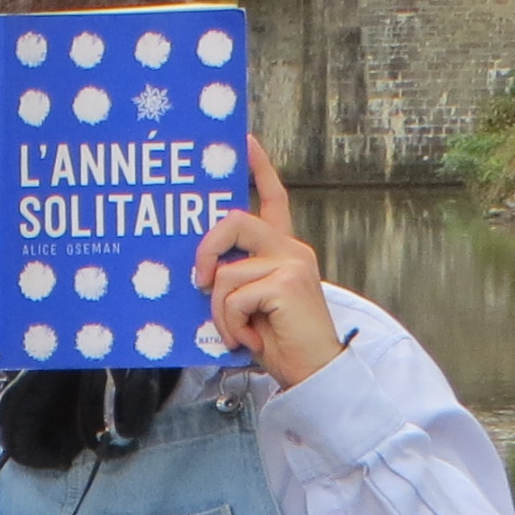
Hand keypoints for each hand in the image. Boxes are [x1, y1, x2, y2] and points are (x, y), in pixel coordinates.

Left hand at [191, 136, 343, 388]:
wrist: (314, 372)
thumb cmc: (280, 343)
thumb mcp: (251, 305)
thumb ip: (235, 280)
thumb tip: (201, 273)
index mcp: (284, 251)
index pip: (273, 199)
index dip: (259, 169)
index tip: (244, 142)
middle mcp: (291, 250)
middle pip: (234, 221)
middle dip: (207, 249)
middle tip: (200, 281)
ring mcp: (291, 263)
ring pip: (227, 273)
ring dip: (220, 312)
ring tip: (238, 332)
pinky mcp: (286, 282)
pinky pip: (233, 297)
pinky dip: (231, 324)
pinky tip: (250, 339)